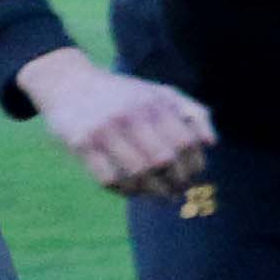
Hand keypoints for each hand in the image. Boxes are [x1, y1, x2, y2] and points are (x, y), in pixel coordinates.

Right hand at [22, 58, 212, 199]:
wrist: (69, 83)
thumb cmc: (124, 94)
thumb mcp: (160, 92)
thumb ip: (192, 112)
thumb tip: (211, 143)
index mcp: (153, 103)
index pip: (185, 143)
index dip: (194, 164)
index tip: (194, 175)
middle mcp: (129, 116)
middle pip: (162, 160)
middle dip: (175, 182)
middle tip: (177, 190)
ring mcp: (103, 130)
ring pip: (136, 174)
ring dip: (152, 191)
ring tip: (158, 195)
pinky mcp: (80, 144)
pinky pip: (108, 179)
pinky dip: (125, 191)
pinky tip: (132, 190)